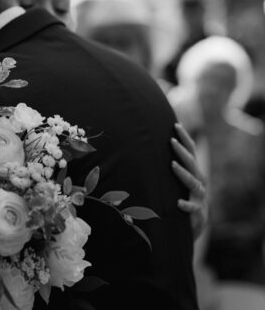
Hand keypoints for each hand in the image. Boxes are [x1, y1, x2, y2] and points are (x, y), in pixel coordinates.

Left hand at [171, 122, 207, 239]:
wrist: (195, 226)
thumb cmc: (183, 198)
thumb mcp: (178, 180)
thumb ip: (171, 164)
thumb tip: (153, 143)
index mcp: (194, 172)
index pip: (191, 151)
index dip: (185, 138)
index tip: (176, 125)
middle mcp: (199, 182)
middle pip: (191, 163)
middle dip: (181, 151)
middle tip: (171, 140)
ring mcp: (199, 197)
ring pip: (193, 183)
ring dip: (183, 174)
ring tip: (172, 165)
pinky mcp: (198, 213)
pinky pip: (192, 209)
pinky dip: (186, 205)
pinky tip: (178, 203)